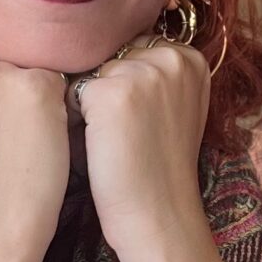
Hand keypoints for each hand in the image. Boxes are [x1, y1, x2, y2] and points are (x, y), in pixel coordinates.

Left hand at [75, 40, 211, 261]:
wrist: (159, 214)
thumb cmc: (158, 167)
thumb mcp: (173, 107)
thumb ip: (153, 74)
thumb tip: (107, 51)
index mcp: (190, 58)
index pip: (134, 47)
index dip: (124, 83)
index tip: (137, 120)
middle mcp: (170, 57)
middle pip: (111, 54)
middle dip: (104, 85)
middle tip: (121, 132)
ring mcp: (141, 72)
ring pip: (90, 71)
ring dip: (86, 100)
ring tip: (108, 139)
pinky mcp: (110, 92)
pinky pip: (72, 92)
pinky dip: (73, 118)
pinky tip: (93, 145)